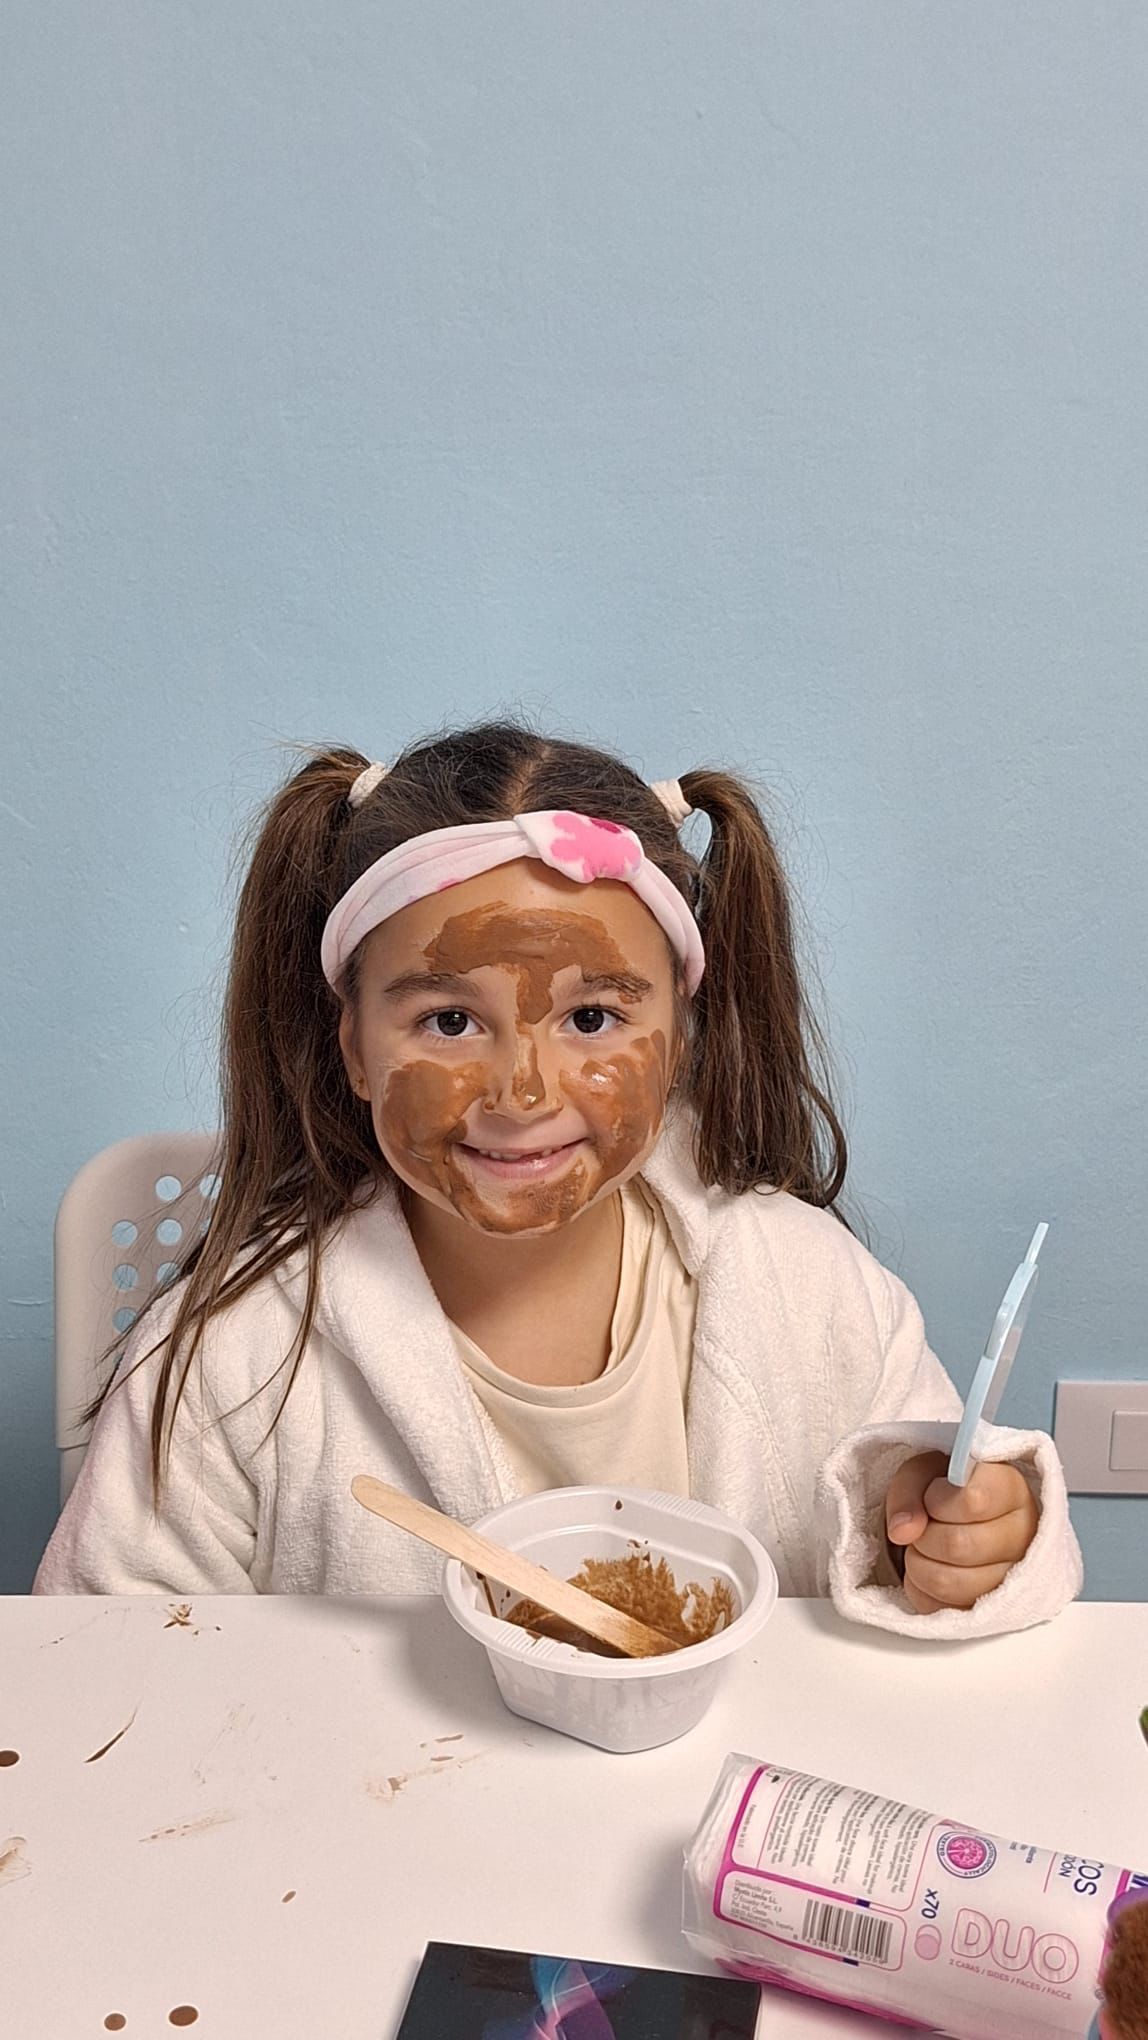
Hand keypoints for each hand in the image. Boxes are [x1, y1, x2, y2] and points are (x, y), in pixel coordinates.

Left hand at [884, 1452, 1038, 1613]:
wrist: (951, 1520)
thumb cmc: (942, 1490)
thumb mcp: (921, 1473)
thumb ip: (909, 1492)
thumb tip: (902, 1532)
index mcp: (1011, 1490)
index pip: (973, 1500)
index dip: (936, 1500)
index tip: (932, 1495)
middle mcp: (1023, 1535)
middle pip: (958, 1545)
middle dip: (923, 1535)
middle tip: (922, 1526)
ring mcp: (1012, 1578)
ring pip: (948, 1582)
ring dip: (918, 1563)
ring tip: (924, 1547)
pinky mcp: (991, 1611)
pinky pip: (942, 1608)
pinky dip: (920, 1589)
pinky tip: (930, 1568)